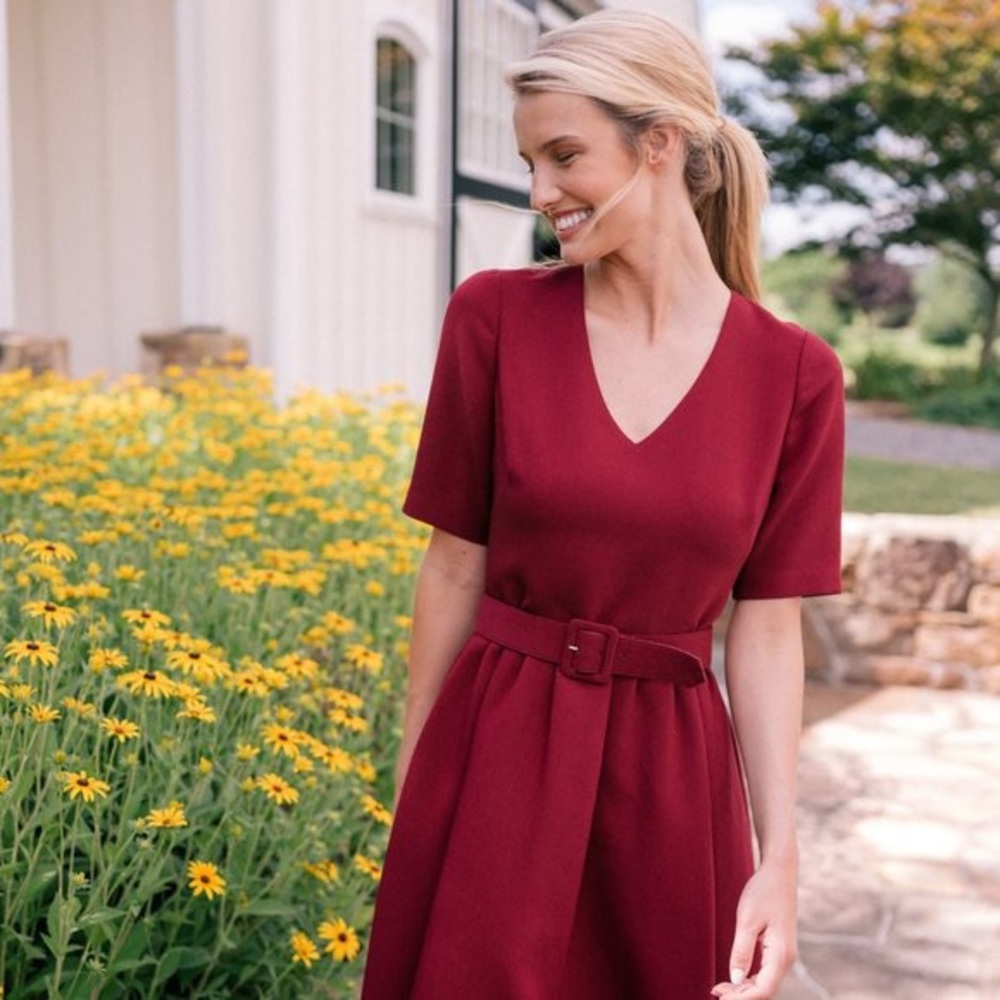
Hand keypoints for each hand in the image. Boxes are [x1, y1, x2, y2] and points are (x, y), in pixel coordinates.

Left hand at [710, 862, 797, 998]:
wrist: (779, 872)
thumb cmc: (763, 892)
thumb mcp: (747, 919)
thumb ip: (741, 951)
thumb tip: (735, 980)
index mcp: (781, 954)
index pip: (764, 989)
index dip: (742, 999)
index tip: (720, 999)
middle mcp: (786, 959)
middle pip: (765, 990)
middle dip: (741, 996)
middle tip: (714, 993)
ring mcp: (784, 954)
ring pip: (765, 983)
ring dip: (744, 990)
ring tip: (719, 989)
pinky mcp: (778, 949)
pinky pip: (765, 972)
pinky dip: (749, 979)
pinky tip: (733, 979)